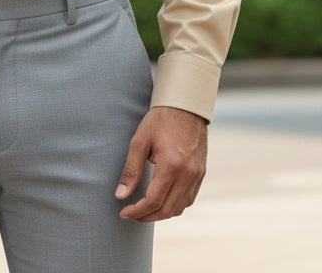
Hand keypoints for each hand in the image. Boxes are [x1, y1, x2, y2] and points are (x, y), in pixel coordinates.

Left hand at [115, 106, 207, 221]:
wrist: (185, 106)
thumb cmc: (160, 120)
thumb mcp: (140, 141)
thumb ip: (131, 170)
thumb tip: (121, 195)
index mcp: (171, 165)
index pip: (153, 200)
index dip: (137, 211)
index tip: (123, 212)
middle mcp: (187, 174)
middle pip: (167, 209)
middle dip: (147, 216)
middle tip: (132, 214)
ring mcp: (196, 175)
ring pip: (179, 208)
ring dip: (161, 213)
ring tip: (145, 209)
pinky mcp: (201, 173)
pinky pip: (189, 199)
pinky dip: (175, 205)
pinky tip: (162, 200)